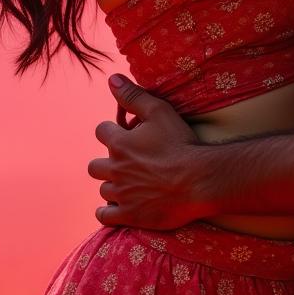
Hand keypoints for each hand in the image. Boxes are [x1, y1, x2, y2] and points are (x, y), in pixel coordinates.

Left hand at [87, 75, 207, 229]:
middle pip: (94, 166)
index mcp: (119, 143)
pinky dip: (107, 211)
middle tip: (127, 163)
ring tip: (130, 184)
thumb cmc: (180, 143)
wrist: (199, 180)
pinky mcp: (129, 215)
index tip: (125, 134)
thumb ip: (133, 96)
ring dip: (112, 185)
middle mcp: (115, 169)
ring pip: (103, 189)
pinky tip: (119, 207)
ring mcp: (121, 194)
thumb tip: (111, 79)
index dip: (112, 131)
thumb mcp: (159, 111)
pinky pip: (104, 215)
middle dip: (107, 162)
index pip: (101, 132)